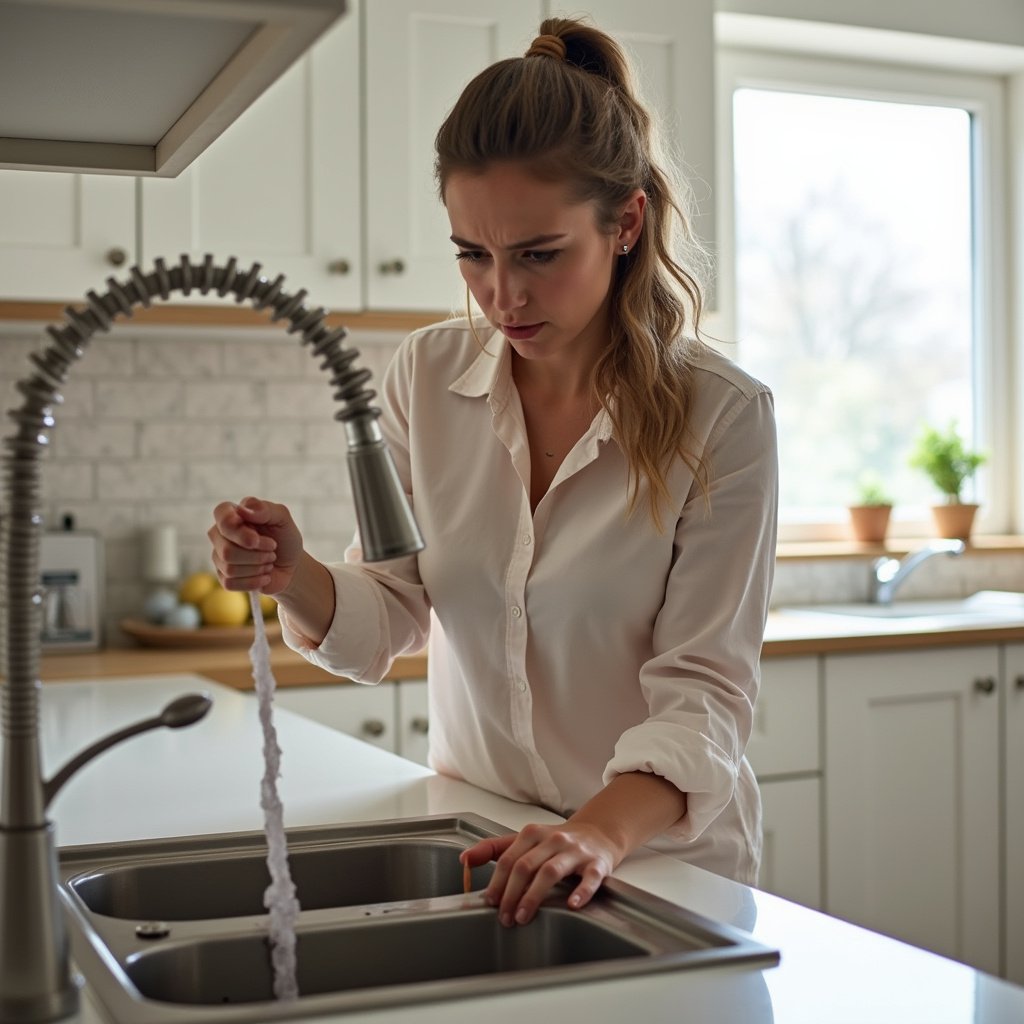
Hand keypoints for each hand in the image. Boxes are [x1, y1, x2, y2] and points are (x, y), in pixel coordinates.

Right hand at [208, 497, 303, 595]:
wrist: (291, 565)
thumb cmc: (285, 538)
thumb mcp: (283, 519)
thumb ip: (266, 509)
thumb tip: (243, 510)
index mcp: (232, 513)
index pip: (221, 515)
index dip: (238, 531)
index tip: (257, 539)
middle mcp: (220, 533)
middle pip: (226, 550)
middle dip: (257, 553)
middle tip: (272, 549)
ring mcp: (219, 556)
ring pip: (229, 567)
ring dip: (258, 566)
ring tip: (269, 561)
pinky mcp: (223, 577)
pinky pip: (230, 582)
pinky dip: (254, 581)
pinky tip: (264, 576)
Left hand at [460, 822, 620, 926]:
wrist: (597, 834)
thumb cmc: (556, 842)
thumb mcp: (524, 840)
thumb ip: (493, 849)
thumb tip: (464, 859)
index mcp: (533, 834)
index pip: (508, 858)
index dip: (497, 882)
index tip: (490, 902)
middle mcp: (553, 840)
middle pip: (526, 866)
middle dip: (511, 893)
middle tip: (505, 917)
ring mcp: (575, 851)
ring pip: (551, 871)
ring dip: (534, 895)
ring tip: (523, 917)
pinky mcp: (597, 864)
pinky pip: (589, 878)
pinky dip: (581, 892)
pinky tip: (571, 905)